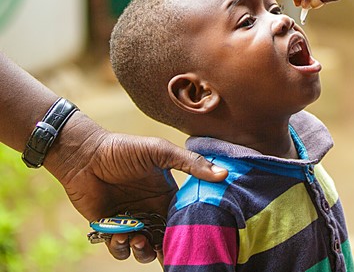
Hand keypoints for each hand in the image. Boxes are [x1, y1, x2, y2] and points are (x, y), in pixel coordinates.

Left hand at [44, 112, 227, 263]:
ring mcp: (131, 221)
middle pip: (166, 239)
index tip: (197, 239)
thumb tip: (224, 174)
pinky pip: (119, 249)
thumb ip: (191, 164)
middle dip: (166, 248)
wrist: (83, 155)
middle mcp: (151, 211)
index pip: (184, 218)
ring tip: (137, 239)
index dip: (190, 230)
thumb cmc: (123, 149)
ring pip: (144, 249)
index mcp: (167, 195)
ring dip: (142, 250)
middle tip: (163, 247)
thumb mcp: (160, 151)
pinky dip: (120, 247)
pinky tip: (119, 234)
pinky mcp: (109, 229)